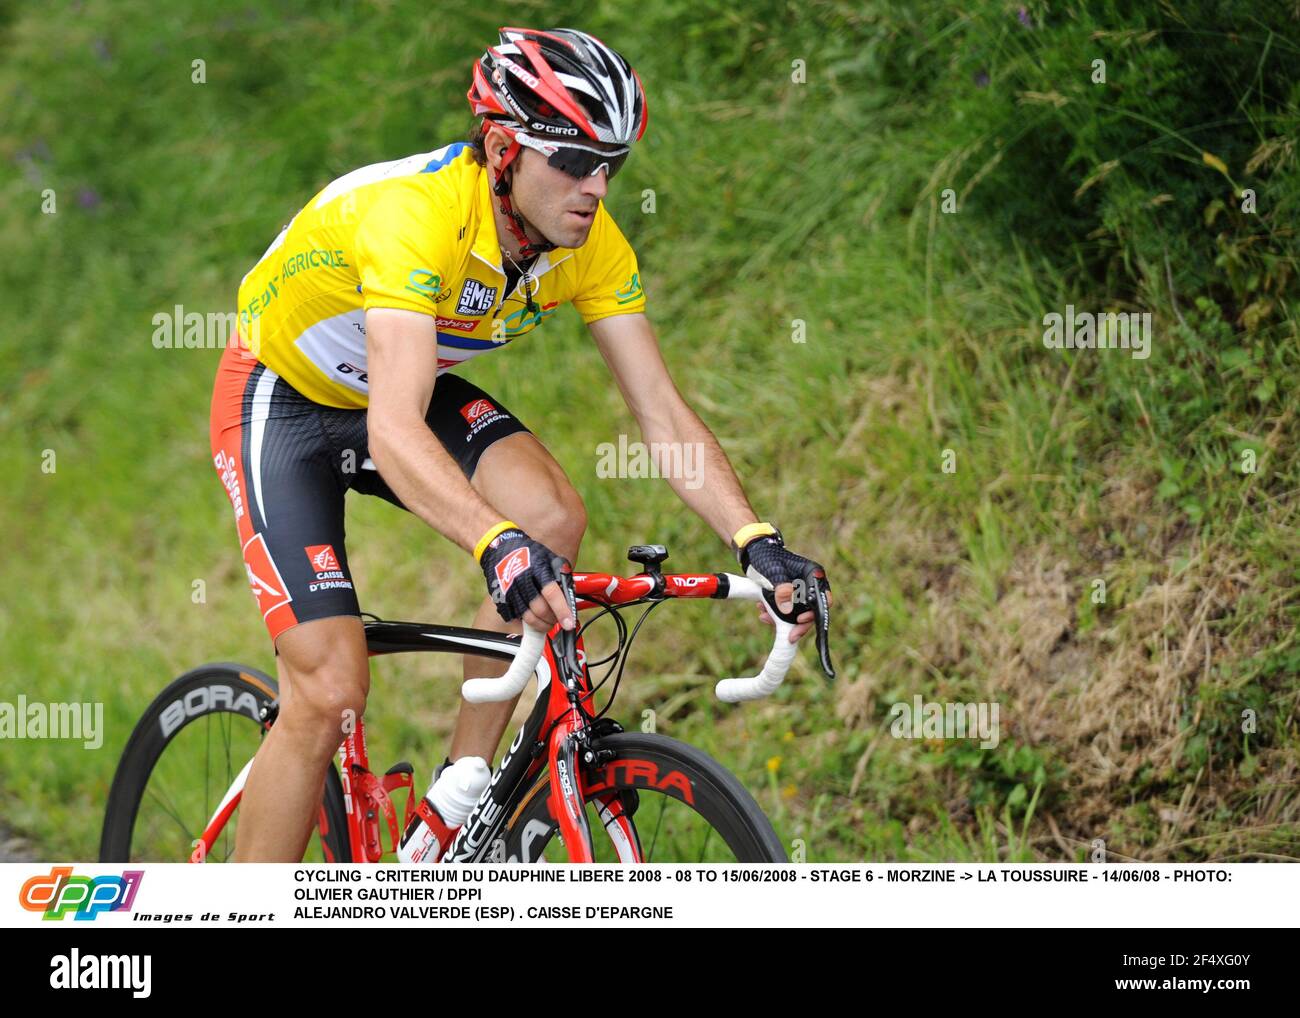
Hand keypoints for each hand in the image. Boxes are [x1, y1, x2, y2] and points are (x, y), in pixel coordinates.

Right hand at [478, 527, 574, 630]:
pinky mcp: (501, 599)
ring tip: (548, 622)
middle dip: (553, 620)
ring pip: (528, 617)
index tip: (569, 623)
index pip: (552, 594)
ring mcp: (510, 591)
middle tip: (559, 621)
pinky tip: (533, 618)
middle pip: (540, 609)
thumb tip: (571, 593)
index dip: (562, 610)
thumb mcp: (548, 557)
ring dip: (541, 625)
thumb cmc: (528, 552)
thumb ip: (559, 574)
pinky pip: (514, 618)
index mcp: (537, 569)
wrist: (499, 547)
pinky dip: (526, 623)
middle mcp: (522, 580)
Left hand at [739, 530, 832, 644]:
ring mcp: (799, 590)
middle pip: (811, 611)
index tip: (800, 621)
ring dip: (783, 619)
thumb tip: (787, 610)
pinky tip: (763, 612)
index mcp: (813, 574)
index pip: (822, 599)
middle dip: (797, 624)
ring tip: (764, 615)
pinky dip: (776, 614)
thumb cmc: (766, 557)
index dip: (815, 614)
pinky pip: (787, 611)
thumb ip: (781, 589)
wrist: (753, 551)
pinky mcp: (789, 596)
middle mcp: (810, 583)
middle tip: (788, 636)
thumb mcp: (773, 572)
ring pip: (798, 613)